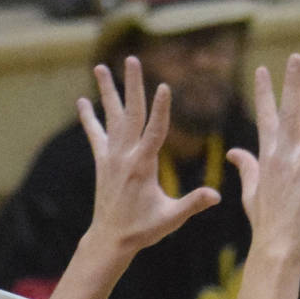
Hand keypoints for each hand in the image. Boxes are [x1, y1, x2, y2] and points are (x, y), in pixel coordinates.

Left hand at [79, 57, 221, 257]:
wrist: (111, 238)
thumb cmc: (144, 229)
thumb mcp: (172, 218)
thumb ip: (193, 203)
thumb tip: (217, 195)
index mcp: (143, 166)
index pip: (154, 131)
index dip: (161, 109)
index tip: (164, 86)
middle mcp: (124, 156)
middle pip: (130, 114)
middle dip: (132, 86)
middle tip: (132, 59)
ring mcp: (111, 157)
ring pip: (111, 118)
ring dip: (107, 92)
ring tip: (100, 67)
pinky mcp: (103, 162)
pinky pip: (95, 134)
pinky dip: (89, 118)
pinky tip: (82, 101)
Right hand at [224, 53, 299, 261]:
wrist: (275, 247)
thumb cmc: (265, 221)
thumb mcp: (251, 190)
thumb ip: (247, 167)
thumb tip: (234, 152)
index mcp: (268, 158)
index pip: (266, 118)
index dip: (264, 93)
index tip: (262, 69)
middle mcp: (284, 159)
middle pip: (289, 114)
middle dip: (293, 85)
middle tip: (297, 57)